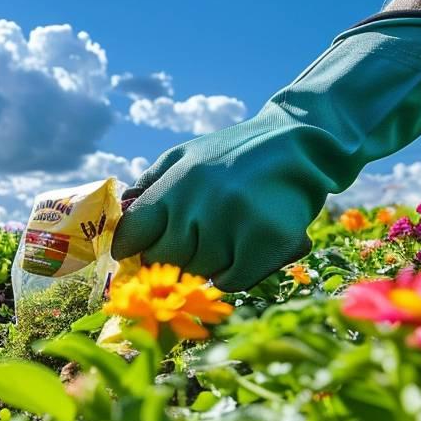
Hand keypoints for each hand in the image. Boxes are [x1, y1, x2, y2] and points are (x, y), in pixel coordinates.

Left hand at [112, 15, 420, 290]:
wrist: (300, 140)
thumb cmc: (236, 152)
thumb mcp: (183, 157)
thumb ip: (150, 187)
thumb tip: (121, 217)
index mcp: (174, 183)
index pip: (132, 233)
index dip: (131, 250)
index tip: (137, 255)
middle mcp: (197, 202)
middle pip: (164, 259)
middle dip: (175, 258)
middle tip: (195, 246)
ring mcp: (231, 220)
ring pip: (200, 272)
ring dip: (210, 264)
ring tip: (228, 239)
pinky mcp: (264, 236)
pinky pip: (233, 279)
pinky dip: (235, 275)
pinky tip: (243, 255)